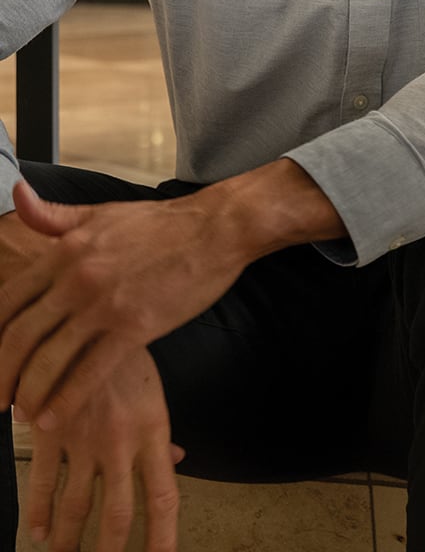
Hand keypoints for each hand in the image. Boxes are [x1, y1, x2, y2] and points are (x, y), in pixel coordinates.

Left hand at [0, 180, 248, 431]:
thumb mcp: (102, 213)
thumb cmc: (162, 223)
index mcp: (66, 251)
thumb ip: (54, 215)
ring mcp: (105, 304)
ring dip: (29, 395)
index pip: (6, 303)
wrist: (217, 228)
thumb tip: (17, 194)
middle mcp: (77, 278)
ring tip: (26, 413)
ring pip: (47, 361)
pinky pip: (89, 373)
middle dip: (0, 376)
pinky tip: (55, 417)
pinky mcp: (136, 326)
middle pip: (17, 338)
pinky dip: (65, 402)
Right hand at [24, 347, 183, 551]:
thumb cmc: (126, 360)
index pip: (165, 496)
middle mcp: (122, 443)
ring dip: (71, 541)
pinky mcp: (51, 433)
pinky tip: (39, 532)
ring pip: (77, 508)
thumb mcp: (153, 392)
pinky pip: (44, 484)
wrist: (90, 323)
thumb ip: (162, 433)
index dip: (164, 536)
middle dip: (112, 551)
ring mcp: (85, 440)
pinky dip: (39, 514)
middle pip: (119, 514)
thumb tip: (180, 459)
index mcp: (154, 431)